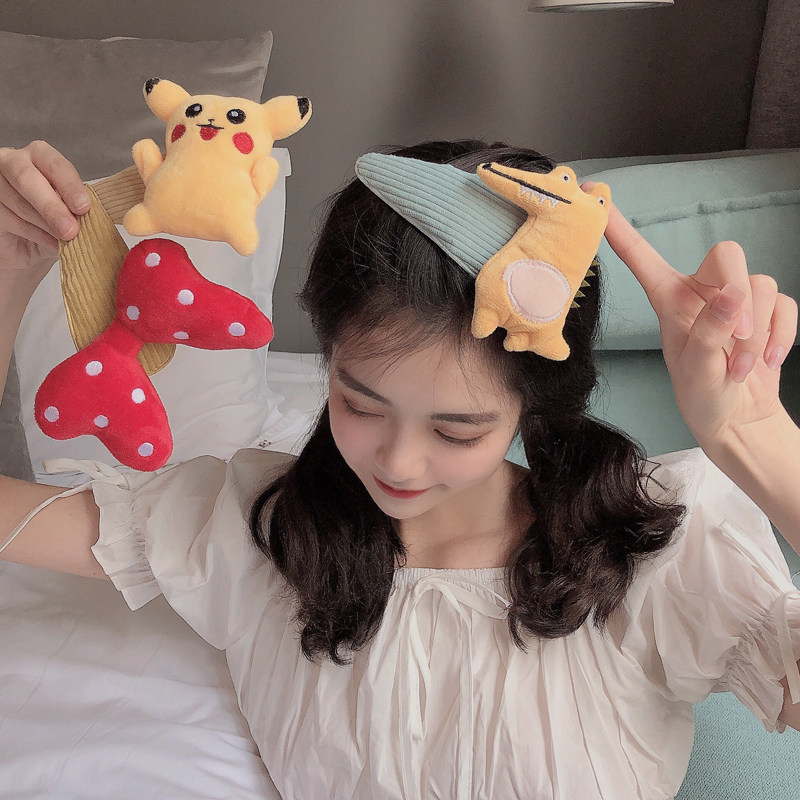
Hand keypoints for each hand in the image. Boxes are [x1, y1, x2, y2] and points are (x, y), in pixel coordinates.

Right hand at [0, 141, 89, 282]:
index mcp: (39, 157)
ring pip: (20, 203)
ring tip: (64, 239)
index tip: (83, 207)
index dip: (69, 184)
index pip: (53, 162)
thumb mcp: (70, 212)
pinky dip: (34, 234)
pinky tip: (49, 242)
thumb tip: (90, 213)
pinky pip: (10, 220)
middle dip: (52, 206)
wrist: (27, 248)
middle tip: (71, 229)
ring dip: (47, 226)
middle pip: (27, 178)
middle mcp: (12, 162)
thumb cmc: (52, 224)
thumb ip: (76, 207)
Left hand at [598, 193, 797, 450]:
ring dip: (757, 333)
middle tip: (735, 338)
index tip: (595, 196)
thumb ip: (710, 332)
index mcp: (669, 300)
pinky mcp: (768, 313)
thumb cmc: (702, 395)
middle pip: (729, 254)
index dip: (620, 230)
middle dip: (740, 291)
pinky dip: (782, 336)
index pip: (642, 257)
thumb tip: (734, 296)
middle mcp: (702, 291)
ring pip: (763, 286)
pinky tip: (767, 362)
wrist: (737, 419)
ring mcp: (737, 301)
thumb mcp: (696, 370)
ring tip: (740, 369)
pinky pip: (786, 305)